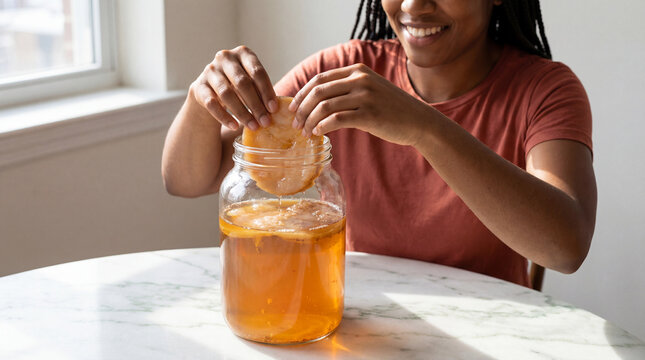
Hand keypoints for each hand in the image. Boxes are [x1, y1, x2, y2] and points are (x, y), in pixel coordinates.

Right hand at [190, 46, 277, 130]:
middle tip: (265, 122)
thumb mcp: (252, 83)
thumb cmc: (238, 86)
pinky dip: (224, 117)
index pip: (257, 72)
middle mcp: (225, 58)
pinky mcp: (199, 86)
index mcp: (243, 53)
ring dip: (242, 113)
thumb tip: (275, 110)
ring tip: (253, 126)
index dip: (267, 92)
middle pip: (242, 83)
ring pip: (227, 94)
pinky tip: (234, 126)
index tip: (274, 109)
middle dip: (256, 105)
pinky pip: (212, 104)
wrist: (210, 89)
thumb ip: (261, 91)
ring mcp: (210, 71)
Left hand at [289, 63, 433, 145]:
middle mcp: (360, 79)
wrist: (418, 121)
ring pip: (324, 106)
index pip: (319, 79)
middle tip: (296, 124)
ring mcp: (365, 96)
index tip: (293, 109)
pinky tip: (320, 134)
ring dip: (310, 121)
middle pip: (318, 92)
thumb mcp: (369, 89)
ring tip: (306, 133)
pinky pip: (337, 119)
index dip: (302, 94)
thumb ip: (347, 89)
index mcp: (357, 70)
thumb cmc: (390, 109)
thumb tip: (316, 100)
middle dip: (302, 109)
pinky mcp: (369, 114)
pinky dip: (323, 127)